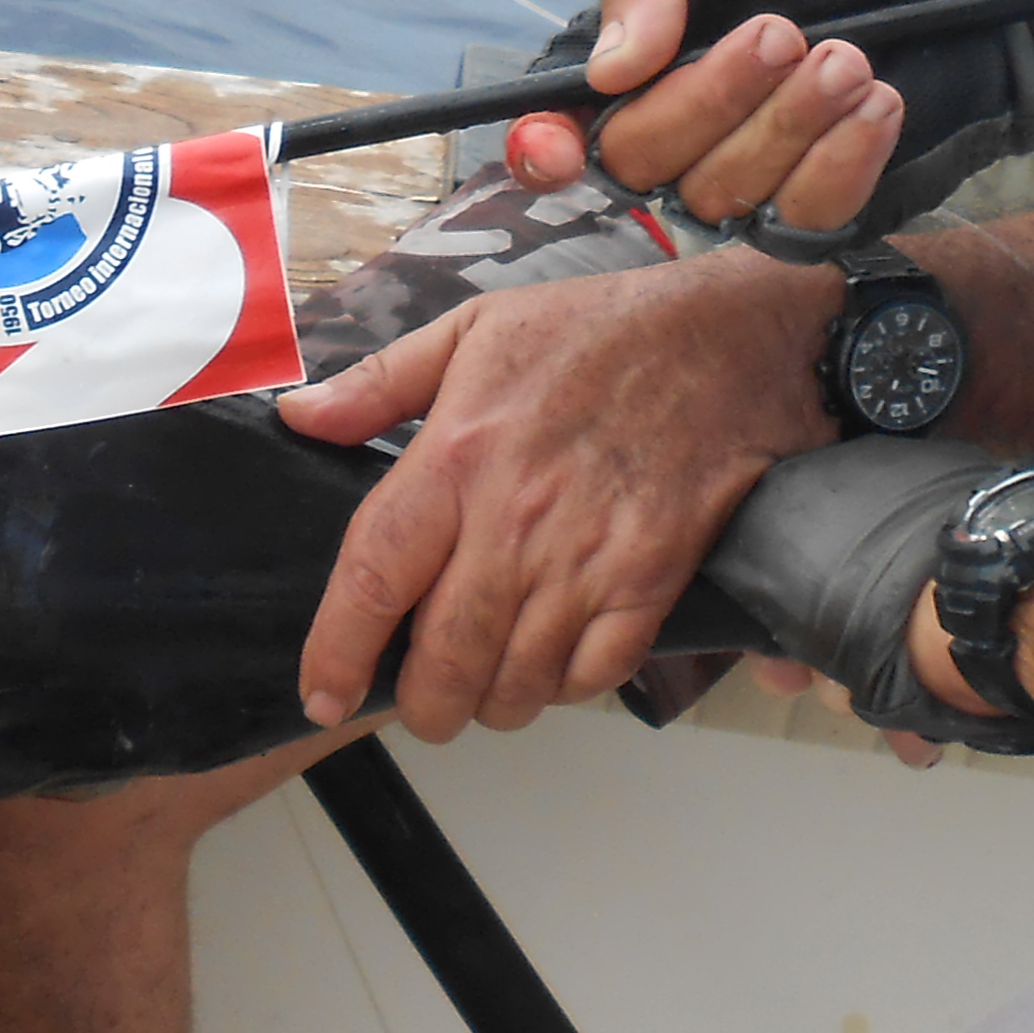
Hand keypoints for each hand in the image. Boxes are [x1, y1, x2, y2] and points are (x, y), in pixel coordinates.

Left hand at [272, 255, 838, 737]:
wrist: (731, 335)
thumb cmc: (600, 327)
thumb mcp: (473, 328)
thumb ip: (378, 382)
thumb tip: (301, 417)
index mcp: (456, 455)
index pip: (373, 577)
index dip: (338, 651)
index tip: (322, 695)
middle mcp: (513, 520)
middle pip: (444, 657)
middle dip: (423, 705)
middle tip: (422, 703)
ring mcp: (586, 557)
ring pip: (518, 680)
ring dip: (494, 702)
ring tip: (486, 688)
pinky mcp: (651, 579)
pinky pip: (596, 673)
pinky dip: (568, 687)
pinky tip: (556, 667)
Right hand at [505, 0, 907, 237]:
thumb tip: (611, 69)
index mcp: (621, 68)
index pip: (555, 131)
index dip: (543, 151)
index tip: (559, 154)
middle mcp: (666, 138)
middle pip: (645, 161)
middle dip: (712, 99)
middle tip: (782, 35)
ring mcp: (735, 184)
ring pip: (724, 193)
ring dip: (789, 124)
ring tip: (846, 62)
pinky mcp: (806, 213)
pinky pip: (803, 218)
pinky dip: (840, 164)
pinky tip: (874, 107)